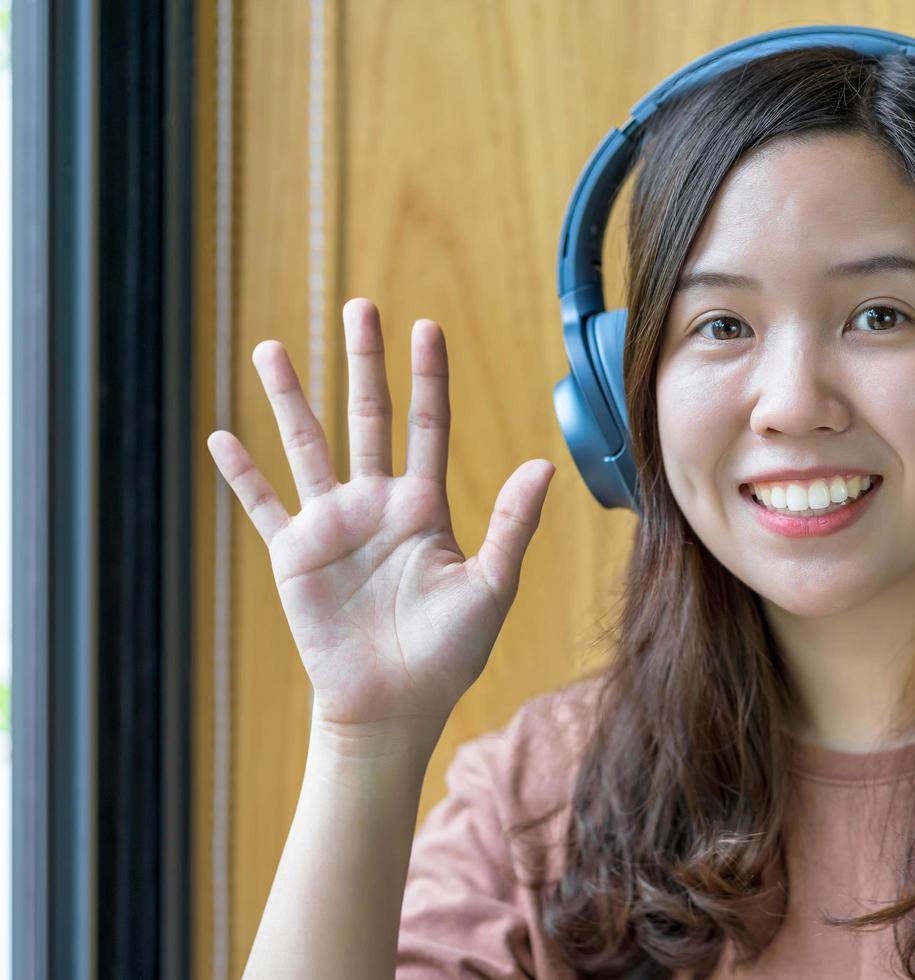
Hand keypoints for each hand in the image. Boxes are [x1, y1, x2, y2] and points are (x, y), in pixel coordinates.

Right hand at [206, 298, 554, 740]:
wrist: (393, 706)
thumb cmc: (448, 654)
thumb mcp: (490, 586)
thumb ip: (512, 526)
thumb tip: (543, 465)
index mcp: (424, 507)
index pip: (427, 426)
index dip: (428, 378)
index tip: (427, 326)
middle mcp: (376, 505)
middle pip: (368, 417)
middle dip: (365, 363)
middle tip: (360, 307)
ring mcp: (332, 526)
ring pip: (308, 446)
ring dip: (291, 399)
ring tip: (273, 348)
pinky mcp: (294, 556)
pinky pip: (263, 506)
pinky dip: (243, 474)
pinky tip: (222, 436)